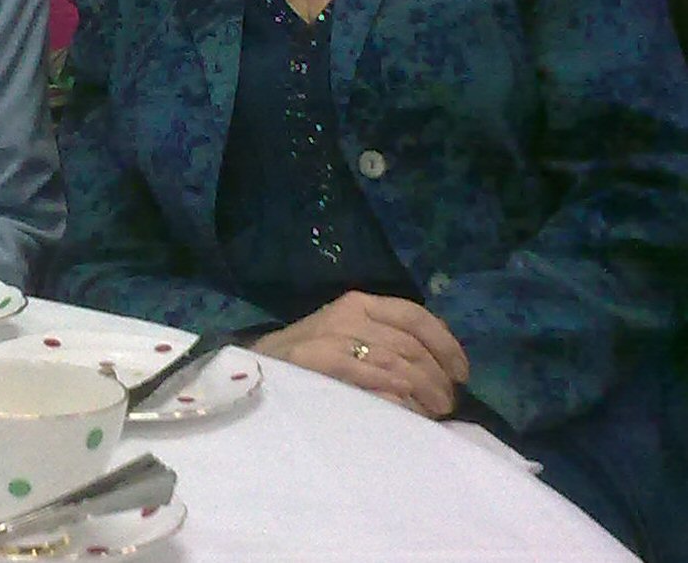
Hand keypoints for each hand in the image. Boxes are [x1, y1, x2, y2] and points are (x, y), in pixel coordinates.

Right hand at [251, 290, 469, 417]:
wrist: (254, 368)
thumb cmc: (306, 359)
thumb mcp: (346, 337)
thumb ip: (383, 341)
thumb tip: (436, 363)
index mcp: (358, 302)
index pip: (415, 315)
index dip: (446, 344)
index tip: (462, 373)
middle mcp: (349, 314)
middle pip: (412, 345)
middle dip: (438, 377)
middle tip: (448, 403)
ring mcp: (334, 338)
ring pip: (400, 365)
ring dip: (425, 393)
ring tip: (434, 413)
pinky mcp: (322, 363)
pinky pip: (376, 382)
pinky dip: (400, 400)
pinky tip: (408, 414)